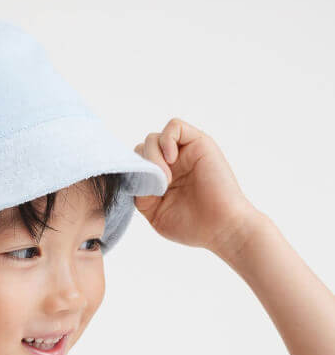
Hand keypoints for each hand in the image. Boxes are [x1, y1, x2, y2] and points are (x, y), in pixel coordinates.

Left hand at [133, 117, 258, 253]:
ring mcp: (184, 153)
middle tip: (155, 187)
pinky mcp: (198, 143)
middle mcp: (170, 164)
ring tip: (165, 180)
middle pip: (141, 150)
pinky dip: (166, 141)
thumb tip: (133, 175)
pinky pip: (174, 126)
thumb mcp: (155, 213)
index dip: (133, 175)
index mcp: (159, 180)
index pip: (135, 165)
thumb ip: (140, 193)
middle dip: (141, 166)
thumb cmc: (192, 226)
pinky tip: (171, 160)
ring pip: (152, 138)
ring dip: (152, 157)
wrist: (221, 228)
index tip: (142, 194)